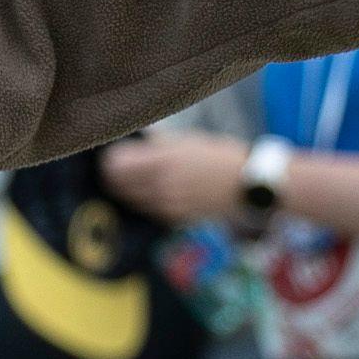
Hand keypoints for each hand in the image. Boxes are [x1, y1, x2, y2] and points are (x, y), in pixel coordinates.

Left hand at [100, 132, 247, 224]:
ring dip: (126, 190)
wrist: (248, 185)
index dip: (111, 159)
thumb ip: (158, 143)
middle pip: (117, 184)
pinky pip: (147, 210)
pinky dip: (143, 201)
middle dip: (113, 176)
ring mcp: (168, 204)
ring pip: (130, 200)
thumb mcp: (188, 141)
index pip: (117, 164)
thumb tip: (135, 140)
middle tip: (115, 168)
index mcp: (164, 159)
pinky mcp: (175, 218)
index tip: (112, 154)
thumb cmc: (219, 156)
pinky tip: (151, 191)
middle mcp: (162, 184)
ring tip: (132, 179)